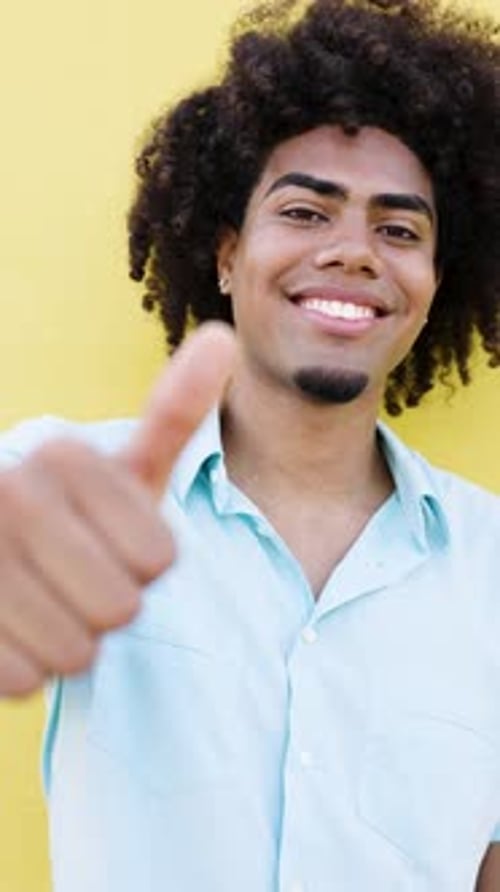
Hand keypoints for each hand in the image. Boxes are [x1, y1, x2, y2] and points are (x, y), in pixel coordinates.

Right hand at [0, 322, 236, 696]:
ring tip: (41, 600)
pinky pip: (27, 681)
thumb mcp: (123, 469)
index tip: (104, 538)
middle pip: (121, 607)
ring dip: (68, 642)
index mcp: (63, 456)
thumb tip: (222, 336)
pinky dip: (26, 670)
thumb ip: (174, 411)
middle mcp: (10, 494)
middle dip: (107, 606)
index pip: (159, 560)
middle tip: (73, 577)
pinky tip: (9, 628)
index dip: (142, 564)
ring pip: (75, 652)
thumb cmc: (73, 518)